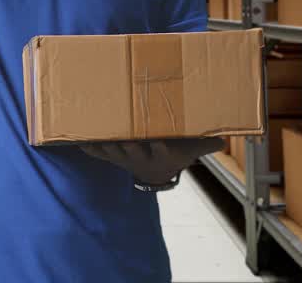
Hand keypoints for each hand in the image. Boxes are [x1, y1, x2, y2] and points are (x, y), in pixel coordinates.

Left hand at [80, 138, 224, 186]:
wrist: (156, 172)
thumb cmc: (175, 154)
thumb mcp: (192, 149)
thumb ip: (207, 143)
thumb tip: (224, 139)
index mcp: (161, 154)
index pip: (160, 148)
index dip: (158, 145)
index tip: (157, 139)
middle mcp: (141, 157)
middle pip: (132, 148)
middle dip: (126, 140)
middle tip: (119, 131)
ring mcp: (124, 157)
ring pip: (113, 150)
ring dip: (104, 142)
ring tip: (94, 130)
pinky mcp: (112, 156)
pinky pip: (98, 153)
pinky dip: (89, 148)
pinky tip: (77, 140)